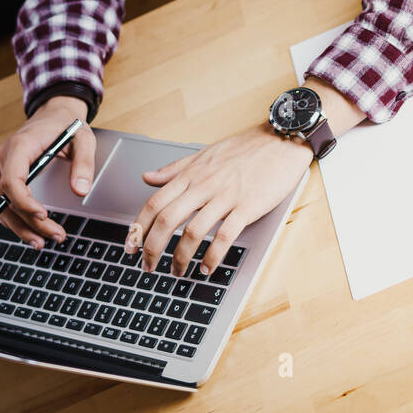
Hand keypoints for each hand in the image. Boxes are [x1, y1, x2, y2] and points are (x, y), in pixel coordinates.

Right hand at [0, 97, 96, 246]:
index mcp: (20, 146)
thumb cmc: (66, 123)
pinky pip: (6, 202)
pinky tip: (32, 232)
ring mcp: (3, 168)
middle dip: (29, 222)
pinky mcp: (8, 176)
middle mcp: (5, 158)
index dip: (24, 202)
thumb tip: (80, 191)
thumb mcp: (83, 138)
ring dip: (20, 227)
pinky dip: (17, 219)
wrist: (54, 112)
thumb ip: (84, 163)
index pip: (12, 180)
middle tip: (56, 235)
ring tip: (42, 242)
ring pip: (2, 205)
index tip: (43, 216)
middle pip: (7, 199)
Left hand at [124, 123, 312, 277]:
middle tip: (147, 266)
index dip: (139, 226)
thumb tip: (147, 177)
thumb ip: (175, 169)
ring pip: (193, 232)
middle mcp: (204, 185)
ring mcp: (225, 197)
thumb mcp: (205, 154)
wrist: (281, 140)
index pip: (155, 202)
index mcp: (192, 174)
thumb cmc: (245, 148)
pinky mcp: (247, 207)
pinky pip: (224, 237)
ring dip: (180, 258)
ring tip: (177, 272)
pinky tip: (207, 269)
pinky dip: (212, 257)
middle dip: (152, 247)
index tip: (131, 245)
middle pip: (167, 219)